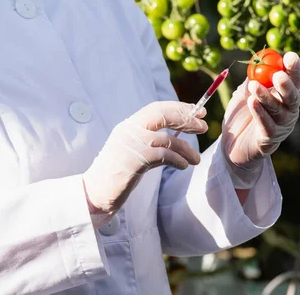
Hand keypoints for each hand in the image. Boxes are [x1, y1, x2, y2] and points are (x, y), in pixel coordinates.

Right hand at [83, 101, 207, 227]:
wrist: (95, 191)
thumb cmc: (117, 173)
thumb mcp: (133, 150)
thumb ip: (150, 140)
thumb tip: (178, 135)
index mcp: (128, 125)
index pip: (156, 108)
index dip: (179, 108)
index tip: (198, 112)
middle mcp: (128, 130)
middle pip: (162, 115)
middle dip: (186, 118)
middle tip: (203, 126)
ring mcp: (130, 144)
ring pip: (167, 139)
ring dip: (186, 148)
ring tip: (195, 159)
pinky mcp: (134, 161)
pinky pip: (163, 156)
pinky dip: (178, 160)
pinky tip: (184, 166)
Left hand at [221, 52, 299, 185]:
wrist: (233, 144)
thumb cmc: (243, 115)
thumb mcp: (245, 93)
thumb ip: (252, 79)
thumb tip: (256, 62)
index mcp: (285, 97)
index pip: (294, 81)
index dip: (294, 69)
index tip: (290, 56)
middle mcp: (288, 112)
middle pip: (292, 97)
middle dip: (286, 85)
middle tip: (277, 74)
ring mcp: (281, 127)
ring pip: (277, 110)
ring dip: (266, 97)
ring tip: (254, 86)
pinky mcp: (269, 139)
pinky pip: (266, 124)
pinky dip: (259, 113)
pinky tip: (252, 102)